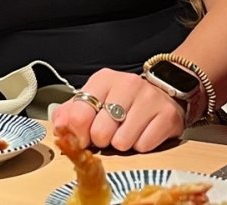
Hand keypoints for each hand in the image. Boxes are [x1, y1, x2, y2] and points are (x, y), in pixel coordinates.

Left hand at [50, 69, 184, 152]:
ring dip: (122, 145)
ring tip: (127, 131)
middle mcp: (127, 84)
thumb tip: (59, 127)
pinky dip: (141, 146)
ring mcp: (149, 98)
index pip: (79, 115)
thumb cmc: (122, 100)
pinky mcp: (167, 115)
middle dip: (102, 140)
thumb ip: (70, 112)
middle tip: (109, 133)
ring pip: (122, 143)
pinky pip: (144, 146)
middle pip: (100, 133)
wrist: (163, 92)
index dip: (77, 134)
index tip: (83, 138)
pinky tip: (143, 132)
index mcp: (103, 79)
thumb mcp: (94, 99)